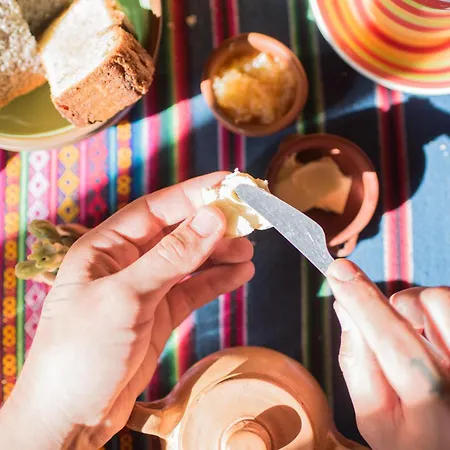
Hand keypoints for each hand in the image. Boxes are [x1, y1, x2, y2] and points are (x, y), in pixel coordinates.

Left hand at [0, 172, 253, 448]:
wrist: (71, 416)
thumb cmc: (81, 353)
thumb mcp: (126, 296)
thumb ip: (172, 257)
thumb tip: (212, 217)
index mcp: (106, 247)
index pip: (156, 208)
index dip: (193, 194)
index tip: (229, 185)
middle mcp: (127, 263)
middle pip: (177, 233)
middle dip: (212, 226)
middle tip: (249, 221)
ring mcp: (146, 289)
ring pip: (190, 261)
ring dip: (220, 253)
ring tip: (249, 250)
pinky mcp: (160, 315)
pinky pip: (194, 290)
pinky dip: (217, 281)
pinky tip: (240, 273)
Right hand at [327, 259, 449, 449]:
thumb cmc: (414, 440)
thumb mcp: (375, 418)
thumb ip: (355, 362)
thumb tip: (345, 308)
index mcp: (430, 410)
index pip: (392, 342)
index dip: (362, 301)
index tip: (337, 270)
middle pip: (427, 304)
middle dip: (397, 305)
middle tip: (392, 329)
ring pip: (444, 298)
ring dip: (421, 309)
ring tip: (420, 338)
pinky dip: (438, 314)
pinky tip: (437, 342)